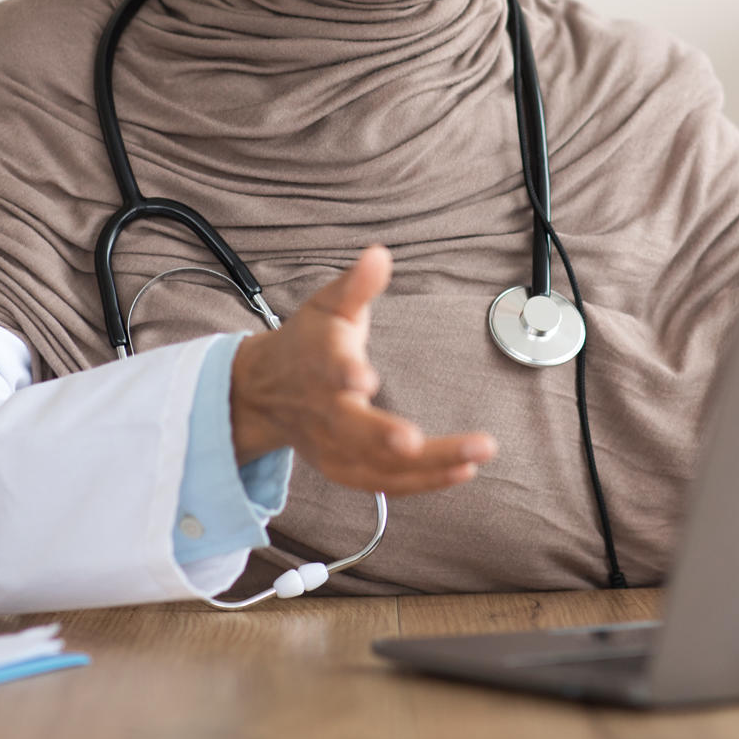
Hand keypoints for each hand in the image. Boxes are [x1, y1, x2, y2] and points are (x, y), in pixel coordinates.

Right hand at [229, 244, 497, 494]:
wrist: (265, 391)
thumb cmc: (308, 341)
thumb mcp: (327, 304)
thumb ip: (356, 284)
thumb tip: (379, 255)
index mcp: (318, 364)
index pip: (328, 369)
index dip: (345, 373)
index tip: (366, 379)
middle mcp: (323, 411)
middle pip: (352, 430)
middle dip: (384, 437)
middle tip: (416, 441)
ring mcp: (331, 446)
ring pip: (375, 465)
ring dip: (424, 466)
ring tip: (473, 457)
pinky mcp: (344, 469)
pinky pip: (384, 484)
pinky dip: (422, 483)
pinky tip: (462, 471)